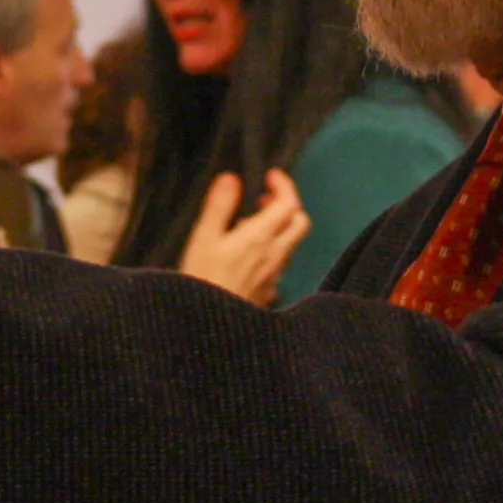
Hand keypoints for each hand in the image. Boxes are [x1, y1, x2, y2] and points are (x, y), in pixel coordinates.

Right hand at [176, 168, 307, 304]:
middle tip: (263, 199)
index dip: (284, 185)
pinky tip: (249, 255)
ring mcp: (275, 275)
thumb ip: (219, 206)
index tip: (270, 176)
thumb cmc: (202, 278)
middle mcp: (276, 254)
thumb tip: (231, 178)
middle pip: (299, 223)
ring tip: (250, 223)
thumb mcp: (203, 238)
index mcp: (261, 236)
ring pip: (291, 244)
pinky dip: (272, 249)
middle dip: (288, 205)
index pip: (289, 204)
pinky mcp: (269, 292)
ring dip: (279, 228)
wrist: (209, 327)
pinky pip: (280, 263)